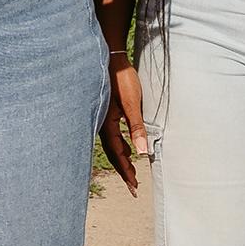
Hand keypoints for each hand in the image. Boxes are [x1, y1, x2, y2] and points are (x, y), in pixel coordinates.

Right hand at [98, 57, 146, 196]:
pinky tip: (127, 146)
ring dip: (122, 159)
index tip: (134, 187)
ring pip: (112, 145)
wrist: (112, 58)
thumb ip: (136, 128)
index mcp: (107, 126)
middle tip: (133, 186)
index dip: (126, 172)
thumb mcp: (132, 104)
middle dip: (123, 170)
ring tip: (132, 171)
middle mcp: (102, 125)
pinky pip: (112, 135)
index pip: (117, 155)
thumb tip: (142, 153)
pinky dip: (120, 145)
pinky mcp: (107, 111)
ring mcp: (103, 118)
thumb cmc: (122, 79)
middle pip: (113, 153)